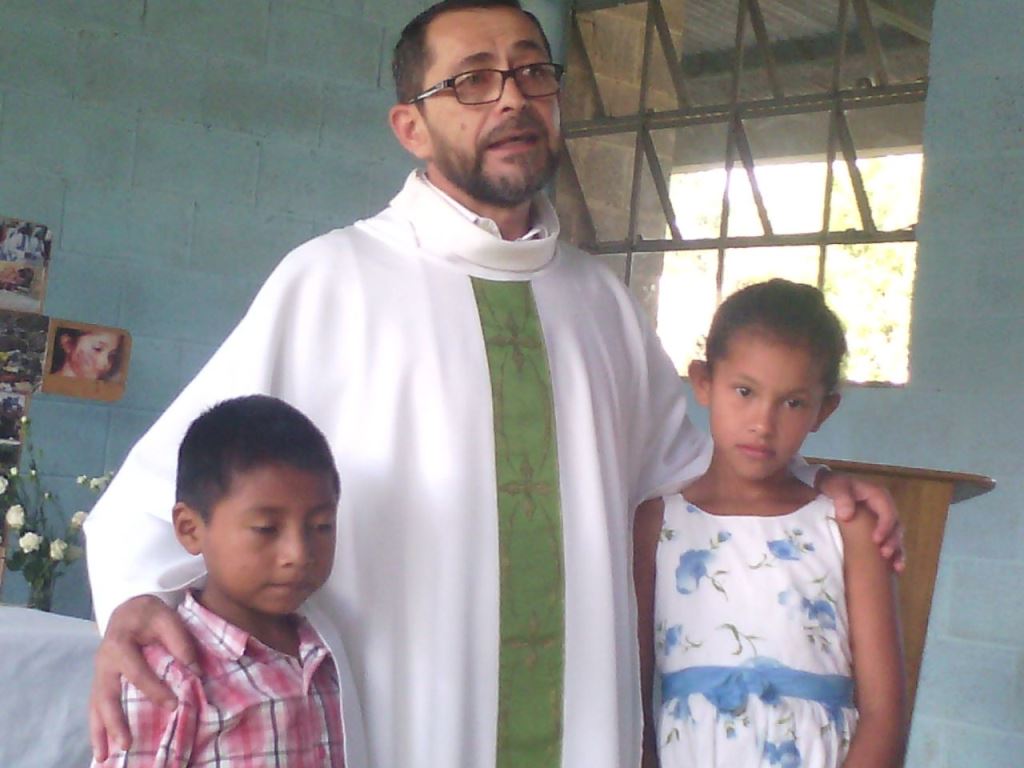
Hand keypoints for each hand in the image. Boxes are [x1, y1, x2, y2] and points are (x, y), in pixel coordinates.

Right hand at [89, 595, 196, 760]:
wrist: (128, 608)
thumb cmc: (149, 614)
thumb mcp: (166, 617)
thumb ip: (180, 641)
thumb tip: (194, 671)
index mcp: (119, 644)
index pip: (136, 672)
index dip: (154, 690)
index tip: (173, 705)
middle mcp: (103, 662)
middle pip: (107, 696)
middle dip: (115, 722)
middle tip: (127, 745)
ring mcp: (99, 674)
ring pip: (96, 706)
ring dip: (99, 732)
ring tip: (103, 757)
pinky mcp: (101, 682)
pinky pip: (96, 706)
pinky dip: (97, 727)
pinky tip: (102, 747)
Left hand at [817, 470, 904, 571]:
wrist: (825, 488)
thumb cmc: (832, 485)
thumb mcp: (835, 485)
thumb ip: (841, 496)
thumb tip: (847, 515)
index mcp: (878, 496)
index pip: (888, 511)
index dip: (885, 526)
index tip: (876, 540)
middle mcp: (884, 509)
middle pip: (896, 527)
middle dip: (893, 542)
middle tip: (884, 555)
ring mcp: (882, 521)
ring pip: (896, 537)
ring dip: (897, 552)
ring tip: (896, 567)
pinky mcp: (877, 531)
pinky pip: (889, 544)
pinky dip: (893, 556)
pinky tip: (893, 570)